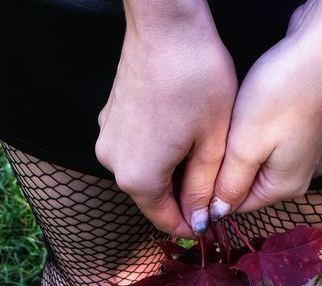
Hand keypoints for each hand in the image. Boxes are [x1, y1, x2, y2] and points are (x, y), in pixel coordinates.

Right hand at [96, 3, 236, 237]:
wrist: (165, 25)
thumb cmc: (195, 79)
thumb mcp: (212, 143)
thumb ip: (203, 188)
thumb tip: (199, 218)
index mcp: (139, 178)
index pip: (166, 220)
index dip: (192, 225)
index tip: (213, 221)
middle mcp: (114, 163)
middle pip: (152, 196)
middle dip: (182, 197)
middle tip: (215, 185)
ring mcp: (107, 138)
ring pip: (144, 171)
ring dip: (171, 171)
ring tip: (202, 154)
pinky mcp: (110, 117)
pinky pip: (136, 148)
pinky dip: (158, 150)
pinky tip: (183, 132)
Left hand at [209, 0, 321, 217]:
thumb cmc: (285, 91)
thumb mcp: (245, 146)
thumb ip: (228, 185)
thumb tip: (215, 213)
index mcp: (286, 186)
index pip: (235, 205)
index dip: (209, 191)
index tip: (189, 165)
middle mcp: (303, 174)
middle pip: (249, 183)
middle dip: (226, 166)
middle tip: (208, 136)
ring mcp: (312, 149)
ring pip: (261, 158)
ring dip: (241, 145)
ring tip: (230, 120)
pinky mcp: (312, 126)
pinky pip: (277, 139)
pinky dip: (260, 129)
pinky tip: (254, 107)